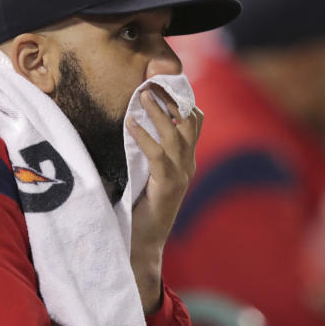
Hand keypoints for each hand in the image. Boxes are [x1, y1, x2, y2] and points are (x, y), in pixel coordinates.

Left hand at [126, 88, 201, 313]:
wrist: (140, 245)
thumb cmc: (137, 210)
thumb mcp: (144, 174)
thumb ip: (145, 152)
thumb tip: (130, 120)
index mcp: (185, 161)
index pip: (194, 121)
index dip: (181, 98)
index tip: (162, 80)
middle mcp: (187, 166)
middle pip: (190, 121)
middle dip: (172, 98)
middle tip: (151, 81)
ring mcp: (180, 177)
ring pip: (176, 135)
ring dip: (158, 112)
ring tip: (141, 95)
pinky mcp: (167, 188)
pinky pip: (158, 155)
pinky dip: (144, 136)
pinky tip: (130, 124)